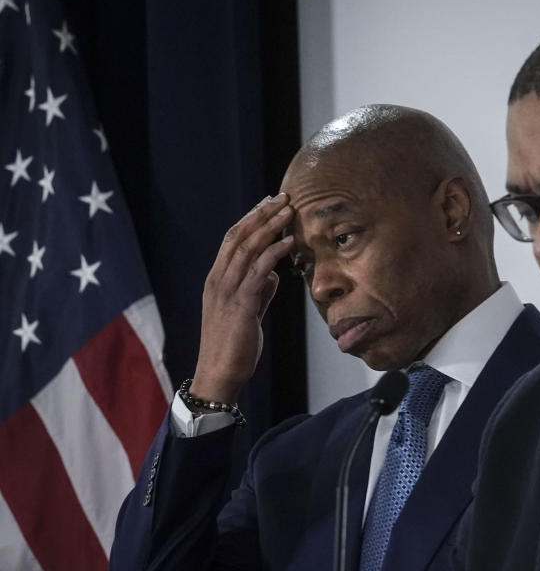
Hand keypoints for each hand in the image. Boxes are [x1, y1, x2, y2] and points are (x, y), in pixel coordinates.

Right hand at [191, 193, 294, 402]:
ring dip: (270, 227)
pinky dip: (273, 253)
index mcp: (218, 279)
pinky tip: (289, 243)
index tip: (270, 203)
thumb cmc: (234, 345)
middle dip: (262, 213)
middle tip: (283, 197)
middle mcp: (219, 279)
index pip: (232, 239)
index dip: (251, 218)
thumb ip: (259, 291)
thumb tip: (274, 274)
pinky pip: (258, 272)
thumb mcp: (248, 312)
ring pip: (247, 248)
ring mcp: (228, 291)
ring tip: (289, 211)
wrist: (220, 374)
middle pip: (239, 236)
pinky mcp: (241, 305)